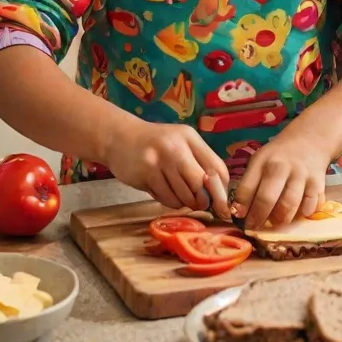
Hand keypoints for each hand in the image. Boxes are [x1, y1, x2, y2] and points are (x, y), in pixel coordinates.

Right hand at [105, 120, 229, 214]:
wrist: (119, 137)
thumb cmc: (155, 144)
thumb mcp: (180, 144)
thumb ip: (198, 162)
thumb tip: (218, 194)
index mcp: (190, 137)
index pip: (217, 168)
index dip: (222, 190)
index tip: (222, 204)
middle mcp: (176, 147)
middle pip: (200, 183)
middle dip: (203, 200)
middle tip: (199, 203)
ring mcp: (160, 160)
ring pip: (183, 195)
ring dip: (184, 202)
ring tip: (178, 195)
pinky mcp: (146, 174)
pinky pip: (166, 198)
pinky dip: (169, 202)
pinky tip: (163, 192)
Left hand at [232, 126, 329, 229]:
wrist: (309, 140)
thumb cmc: (278, 156)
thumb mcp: (260, 161)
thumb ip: (250, 183)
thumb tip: (240, 213)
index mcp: (262, 162)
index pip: (246, 188)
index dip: (241, 207)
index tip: (240, 218)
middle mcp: (281, 167)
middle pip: (267, 198)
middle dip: (259, 218)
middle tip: (256, 227)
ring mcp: (301, 175)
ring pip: (289, 204)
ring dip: (281, 219)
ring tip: (276, 222)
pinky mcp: (318, 182)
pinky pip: (311, 205)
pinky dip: (305, 213)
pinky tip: (300, 212)